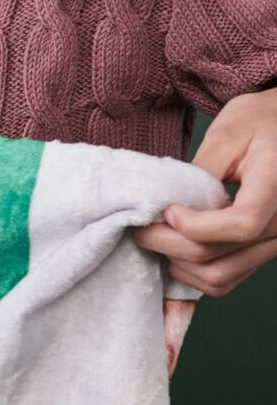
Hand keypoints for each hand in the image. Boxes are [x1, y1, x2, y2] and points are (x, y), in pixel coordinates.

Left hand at [133, 88, 276, 295]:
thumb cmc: (258, 123)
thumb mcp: (229, 134)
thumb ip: (202, 172)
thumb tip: (168, 207)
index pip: (242, 224)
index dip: (196, 226)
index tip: (168, 211)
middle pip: (218, 256)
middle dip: (169, 245)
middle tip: (141, 228)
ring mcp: (274, 243)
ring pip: (218, 278)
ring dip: (178, 264)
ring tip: (158, 237)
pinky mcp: (262, 253)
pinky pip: (224, 280)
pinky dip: (193, 272)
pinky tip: (176, 248)